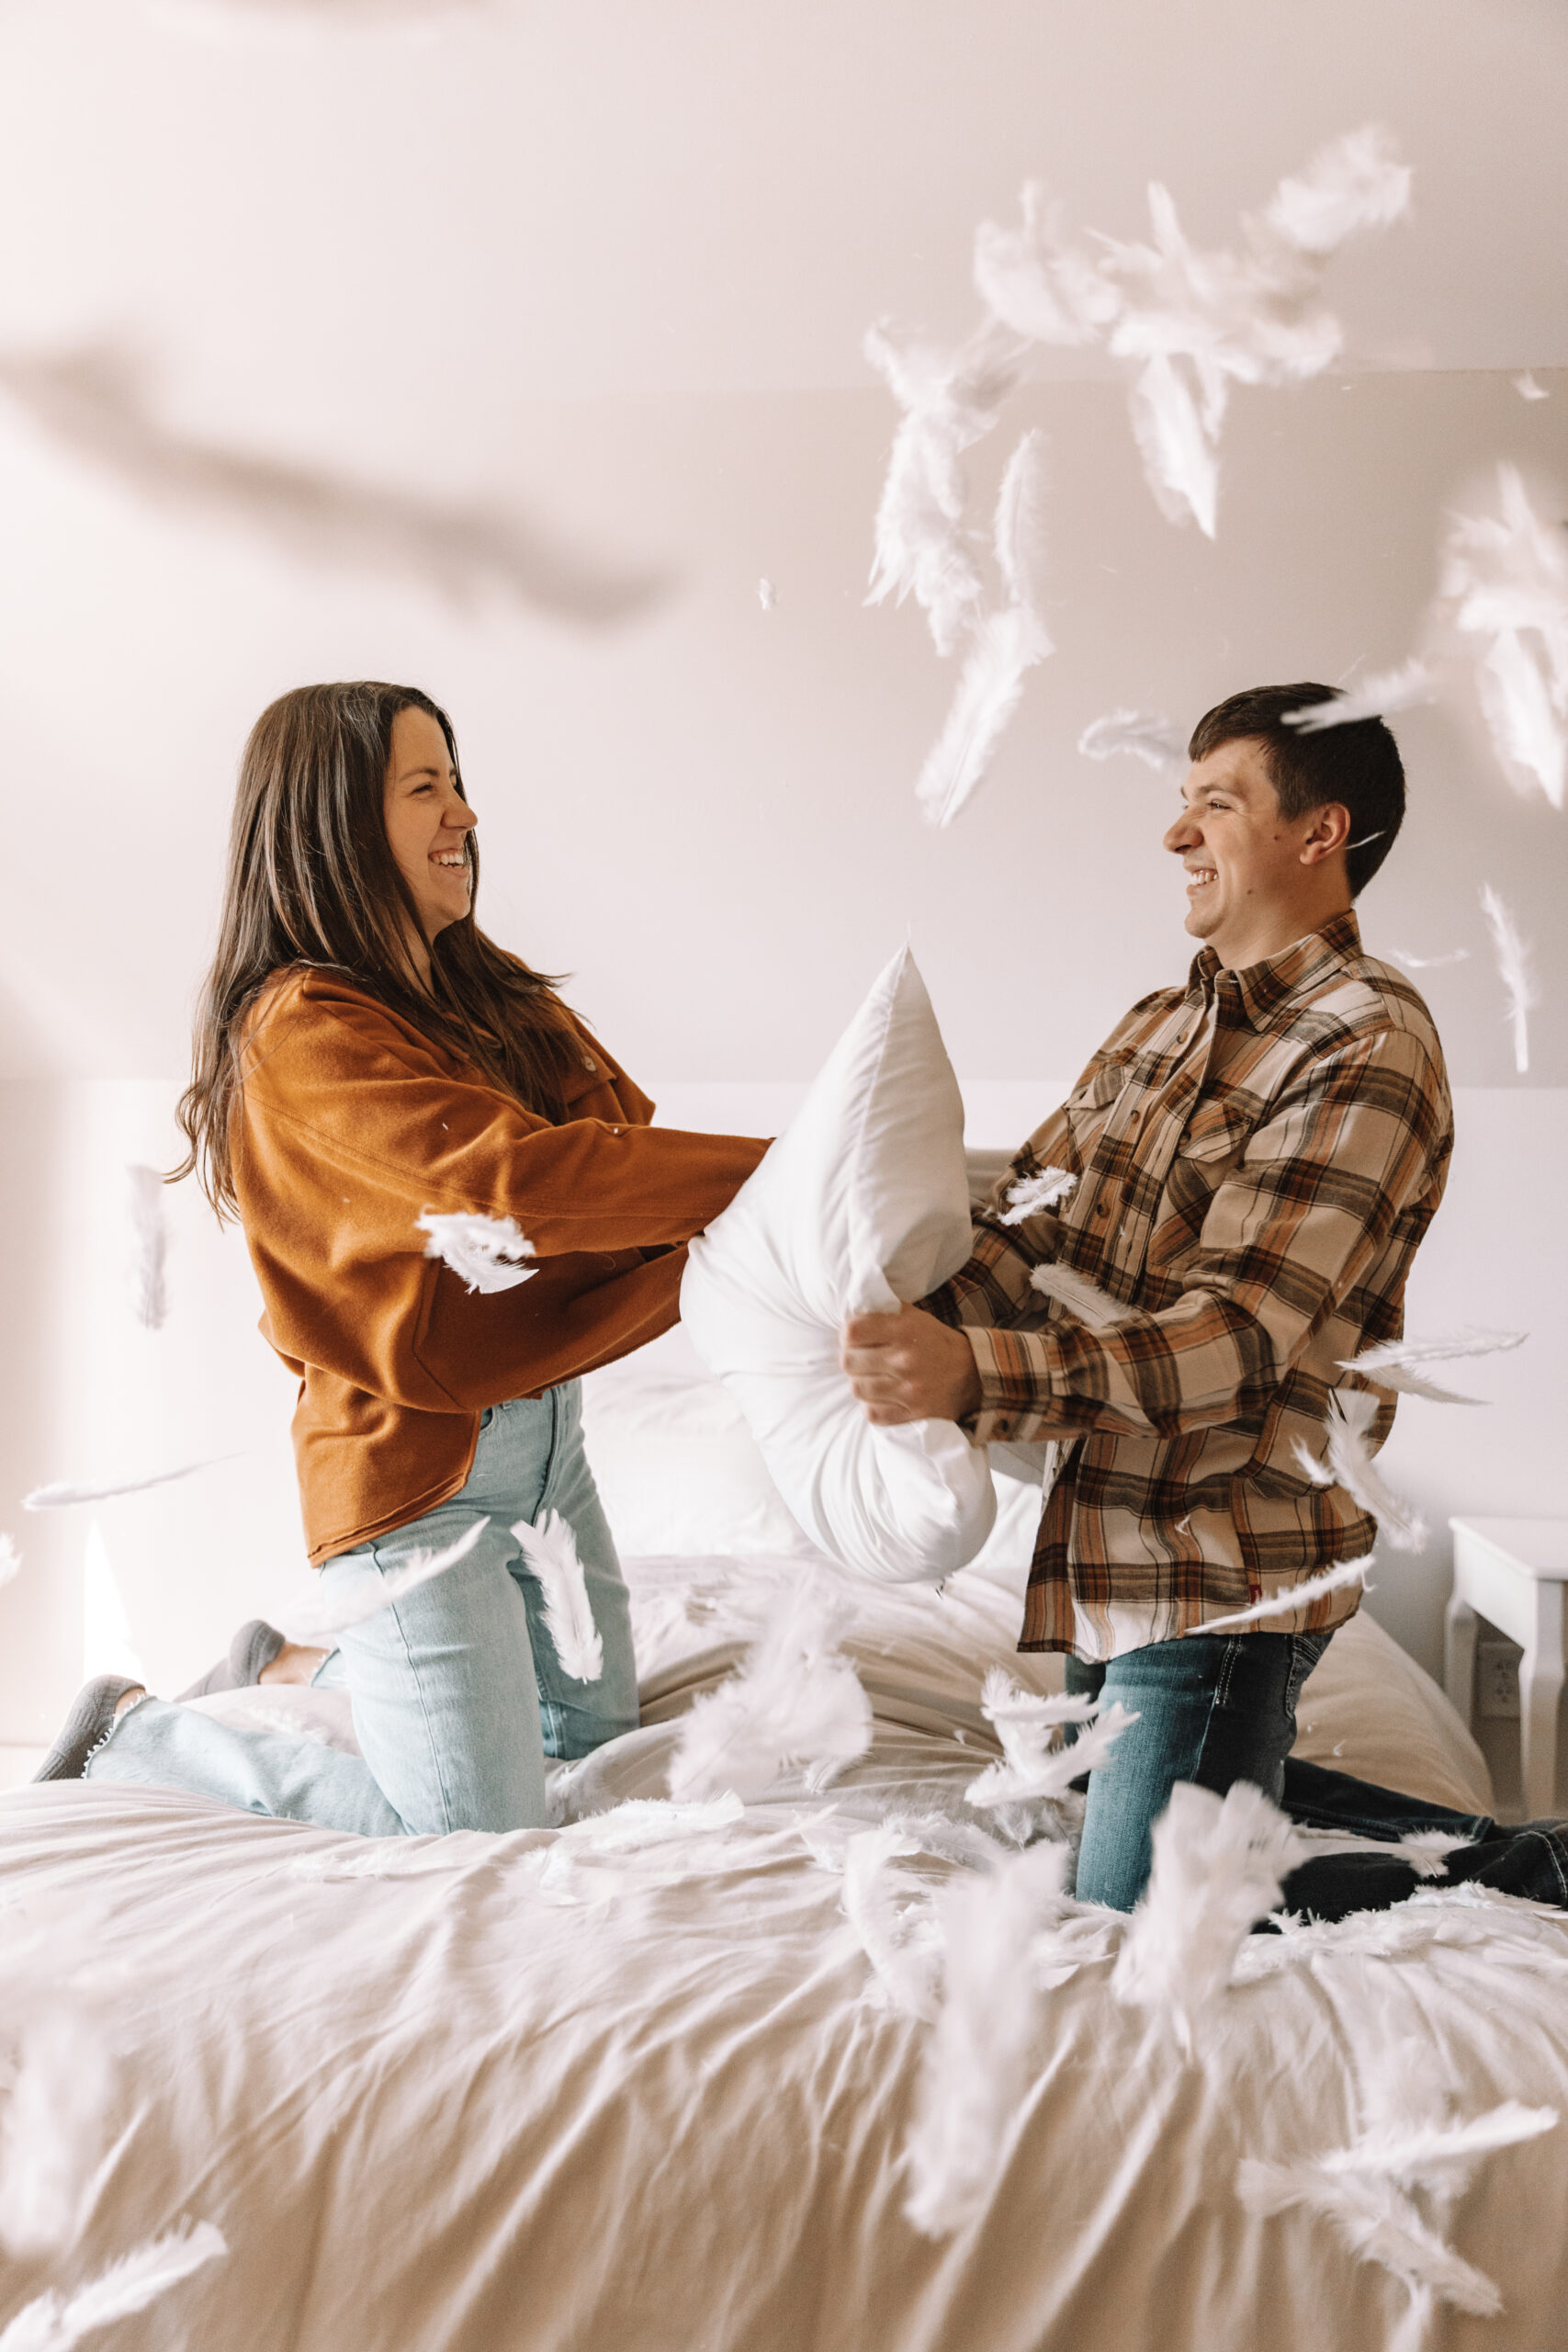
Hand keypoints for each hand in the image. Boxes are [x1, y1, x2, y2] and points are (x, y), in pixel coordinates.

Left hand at [840, 1304, 982, 1426]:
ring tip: (871, 1378)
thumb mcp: (915, 1317)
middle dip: (852, 1359)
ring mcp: (909, 1390)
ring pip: (857, 1389)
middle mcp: (906, 1360)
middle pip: (849, 1362)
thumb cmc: (937, 1342)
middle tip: (861, 1360)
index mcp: (904, 1330)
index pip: (852, 1332)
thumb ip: (884, 1312)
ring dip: (861, 1383)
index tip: (854, 1338)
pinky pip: (872, 1413)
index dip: (847, 1335)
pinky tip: (881, 1397)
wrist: (974, 1374)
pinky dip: (872, 1406)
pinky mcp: (913, 1413)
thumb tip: (852, 1312)